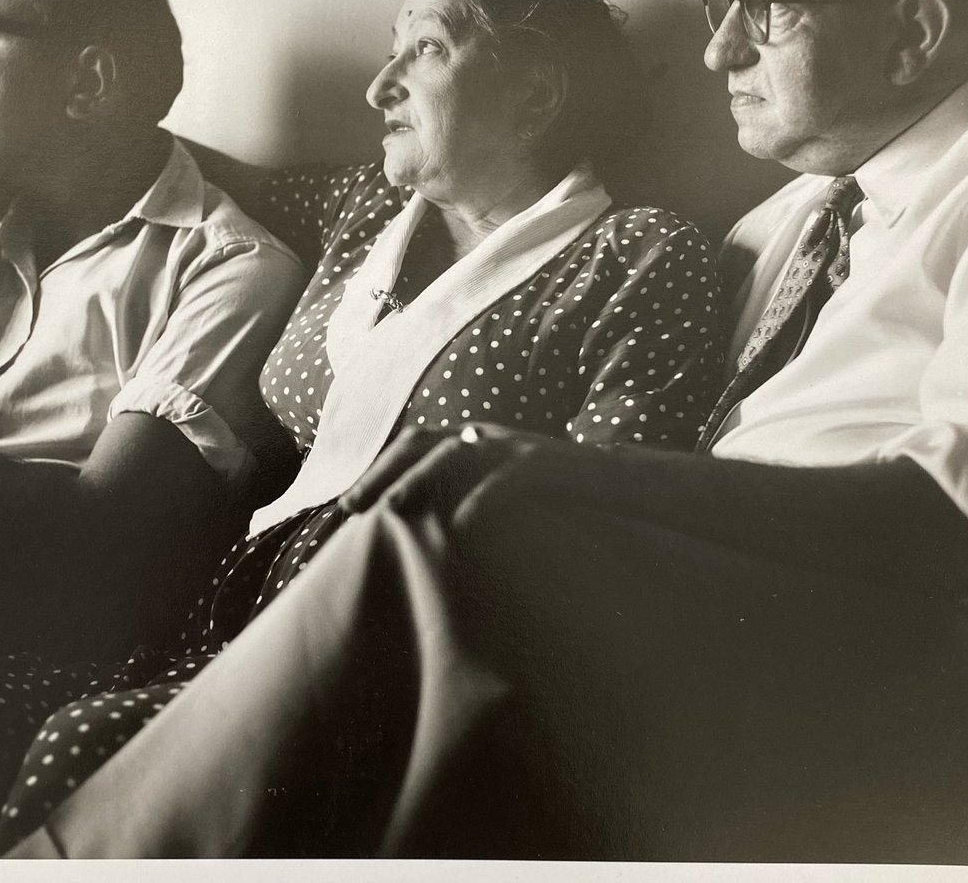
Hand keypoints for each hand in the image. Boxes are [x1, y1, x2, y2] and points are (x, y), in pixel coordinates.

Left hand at [340, 422, 619, 522]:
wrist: (623, 485)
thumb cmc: (556, 498)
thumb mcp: (501, 494)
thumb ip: (463, 498)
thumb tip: (417, 530)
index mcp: (475, 440)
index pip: (412, 444)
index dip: (375, 470)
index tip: (343, 506)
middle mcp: (490, 436)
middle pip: (422, 441)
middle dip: (381, 473)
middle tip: (348, 509)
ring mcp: (519, 446)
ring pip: (457, 453)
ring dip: (419, 480)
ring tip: (389, 511)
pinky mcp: (549, 465)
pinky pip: (509, 479)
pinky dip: (482, 499)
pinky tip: (461, 526)